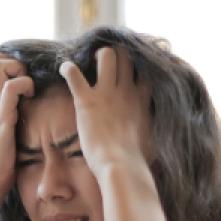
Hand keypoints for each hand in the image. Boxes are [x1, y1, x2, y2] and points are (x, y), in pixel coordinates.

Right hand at [0, 54, 34, 195]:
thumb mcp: (8, 130)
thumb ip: (13, 115)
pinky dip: (23, 86)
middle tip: (27, 84)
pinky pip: (9, 90)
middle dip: (15, 63)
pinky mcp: (2, 119)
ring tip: (28, 92)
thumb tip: (30, 109)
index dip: (13, 64)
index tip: (27, 82)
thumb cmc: (2, 160)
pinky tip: (29, 100)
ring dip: (18, 72)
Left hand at [59, 47, 150, 177]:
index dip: (137, 65)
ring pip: (106, 55)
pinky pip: (74, 74)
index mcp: (141, 99)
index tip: (129, 69)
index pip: (144, 70)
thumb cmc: (137, 159)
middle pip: (126, 55)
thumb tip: (155, 132)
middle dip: (116, 54)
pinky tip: (64, 69)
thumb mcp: (154, 138)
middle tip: (106, 63)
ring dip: (96, 56)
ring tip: (89, 63)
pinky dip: (67, 68)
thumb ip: (152, 126)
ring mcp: (106, 93)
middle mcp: (126, 90)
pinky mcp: (87, 100)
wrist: (121, 166)